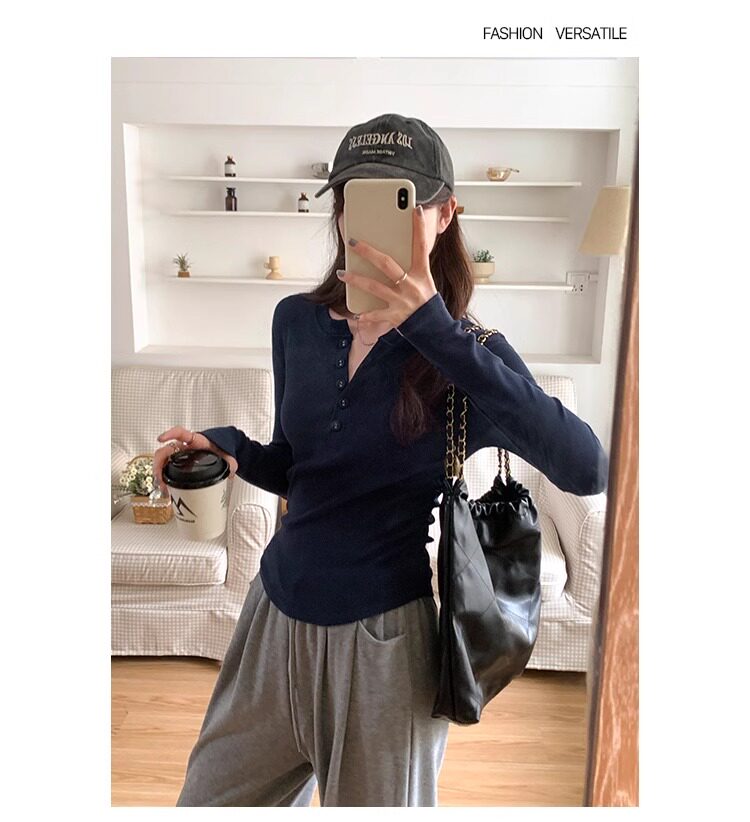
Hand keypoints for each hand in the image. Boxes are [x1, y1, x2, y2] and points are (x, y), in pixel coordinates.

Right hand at [154, 426, 237, 495]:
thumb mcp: (228, 457)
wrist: (223, 452)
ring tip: (163, 487)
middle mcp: (184, 447)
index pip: (180, 433)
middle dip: (159, 464)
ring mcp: (180, 455)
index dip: (170, 434)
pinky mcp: (180, 464)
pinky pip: (167, 469)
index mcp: (196, 440)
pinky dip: (164, 479)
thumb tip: (230, 473)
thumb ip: (230, 463)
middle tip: (160, 477)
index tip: (161, 438)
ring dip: (159, 474)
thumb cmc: (222, 450)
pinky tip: (167, 489)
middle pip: (165, 451)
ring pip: (163, 461)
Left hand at [336, 203, 437, 326]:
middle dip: (367, 252)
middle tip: (352, 241)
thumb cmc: (427, 302)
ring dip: (356, 279)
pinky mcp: (396, 317)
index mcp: (421, 274)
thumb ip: (412, 267)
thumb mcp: (425, 281)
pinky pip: (376, 315)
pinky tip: (356, 312)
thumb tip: (393, 252)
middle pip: (386, 264)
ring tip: (342, 273)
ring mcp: (402, 301)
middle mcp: (411, 285)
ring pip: (374, 287)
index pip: (421, 246)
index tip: (414, 209)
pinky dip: (366, 314)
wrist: (435, 328)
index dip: (419, 228)